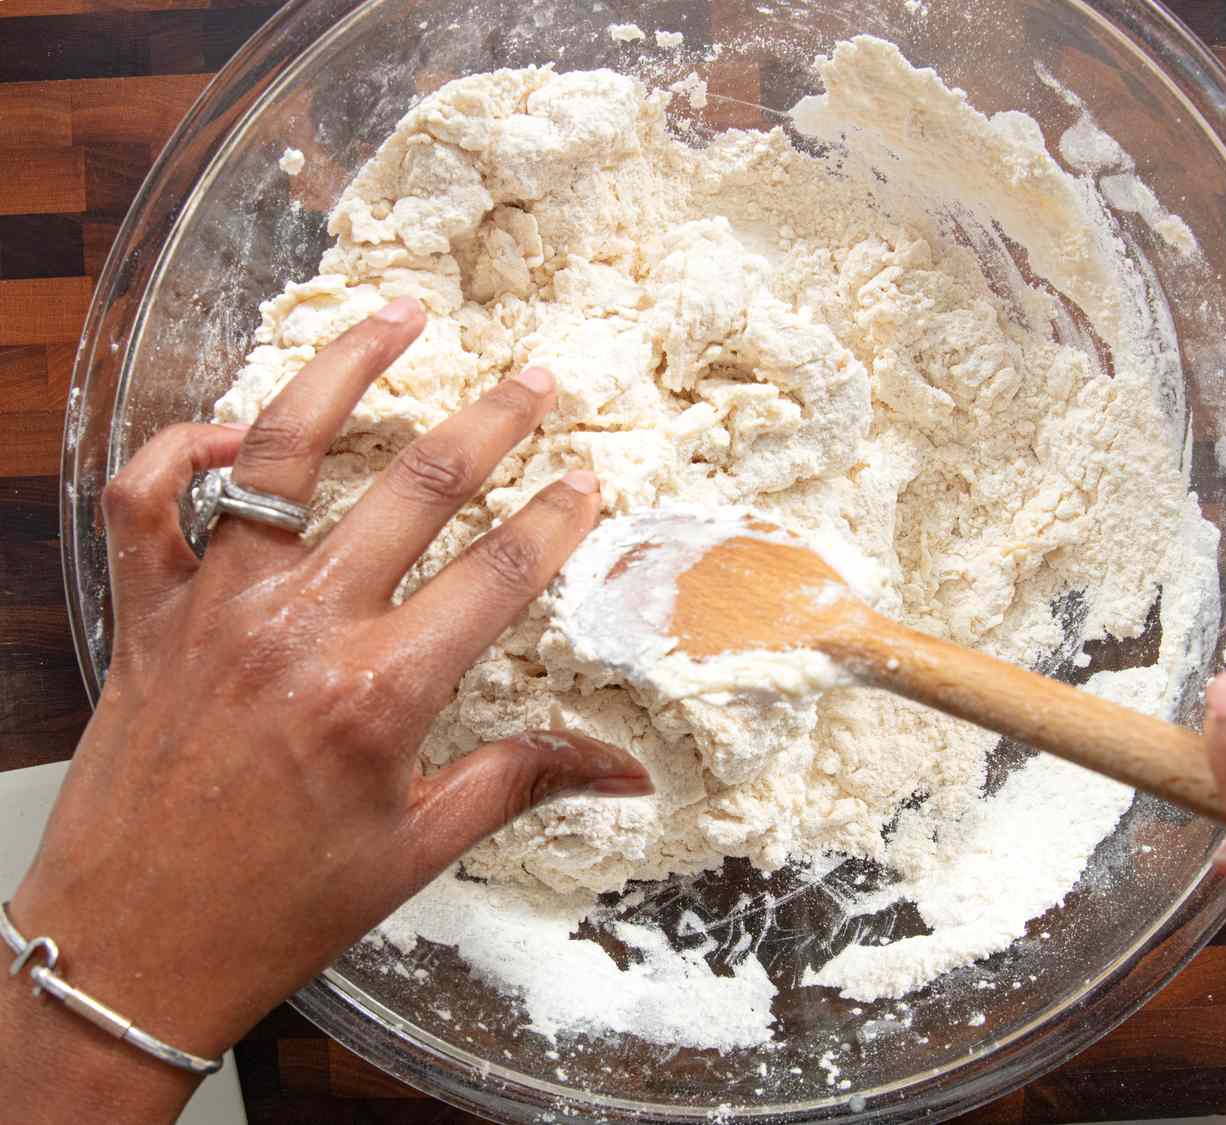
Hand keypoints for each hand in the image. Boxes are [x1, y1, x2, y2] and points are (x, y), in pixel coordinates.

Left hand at [1, 298, 650, 1120]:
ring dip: (347, 370)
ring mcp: (216, 607)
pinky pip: (148, 499)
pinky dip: (183, 448)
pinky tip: (237, 433)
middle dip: (493, 421)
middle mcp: (302, 626)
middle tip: (538, 379)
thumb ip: (522, 781)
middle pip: (417, 487)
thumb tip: (627, 770)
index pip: (499, 574)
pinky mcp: (148, 611)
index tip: (590, 479)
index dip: (557, 519)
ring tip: (399, 314)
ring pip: (283, 452)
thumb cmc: (281, 907)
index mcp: (382, 691)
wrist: (131, 950)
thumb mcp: (417, 847)